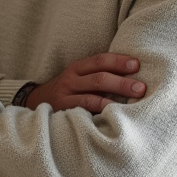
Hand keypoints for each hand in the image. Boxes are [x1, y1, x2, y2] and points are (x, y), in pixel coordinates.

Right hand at [26, 53, 145, 113]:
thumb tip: (132, 75)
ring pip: (93, 96)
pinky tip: (114, 115)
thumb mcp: (79, 78)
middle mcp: (70, 80)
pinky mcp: (63, 112)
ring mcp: (66, 97)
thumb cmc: (68, 91)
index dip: (119, 61)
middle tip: (141, 87)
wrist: (35, 102)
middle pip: (99, 78)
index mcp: (77, 68)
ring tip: (132, 103)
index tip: (137, 64)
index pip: (100, 60)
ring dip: (115, 99)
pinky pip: (84, 112)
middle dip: (122, 82)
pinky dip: (100, 112)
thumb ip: (98, 75)